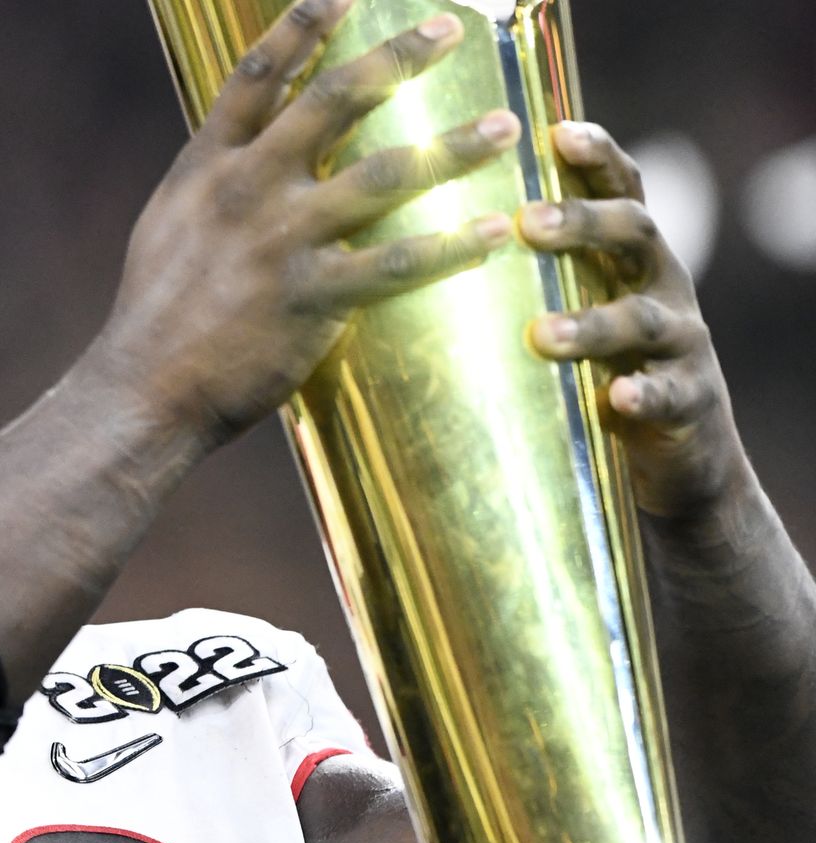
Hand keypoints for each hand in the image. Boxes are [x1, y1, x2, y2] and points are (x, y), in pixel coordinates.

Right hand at [98, 0, 519, 448]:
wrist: (142, 391)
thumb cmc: (153, 317)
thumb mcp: (168, 227)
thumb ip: (211, 184)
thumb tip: (240, 152)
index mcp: (208, 167)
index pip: (259, 74)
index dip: (304, 24)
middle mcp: (246, 189)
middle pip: (333, 101)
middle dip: (397, 57)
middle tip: (451, 29)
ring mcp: (281, 241)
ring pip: (383, 175)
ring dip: (450, 148)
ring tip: (504, 128)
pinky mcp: (312, 299)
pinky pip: (397, 263)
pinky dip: (452, 246)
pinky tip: (494, 231)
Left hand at [520, 123, 747, 520]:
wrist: (673, 450)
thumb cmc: (590, 365)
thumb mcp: (562, 307)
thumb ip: (516, 274)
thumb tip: (411, 241)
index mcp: (626, 253)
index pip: (619, 188)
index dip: (596, 155)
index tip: (555, 131)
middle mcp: (661, 282)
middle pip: (635, 232)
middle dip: (582, 223)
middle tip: (524, 222)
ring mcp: (681, 340)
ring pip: (645, 318)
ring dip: (594, 322)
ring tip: (543, 334)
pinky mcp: (692, 400)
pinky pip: (671, 393)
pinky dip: (645, 393)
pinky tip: (618, 397)